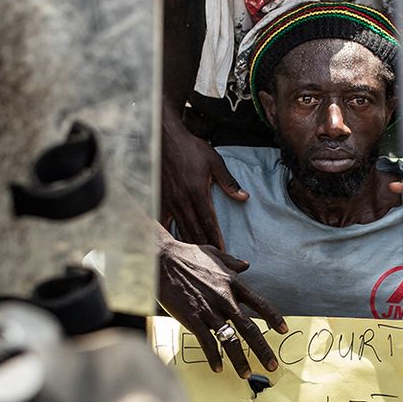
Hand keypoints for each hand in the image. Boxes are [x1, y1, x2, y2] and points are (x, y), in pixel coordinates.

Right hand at [158, 234, 287, 377]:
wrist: (163, 259)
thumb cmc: (187, 255)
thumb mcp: (215, 254)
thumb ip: (232, 262)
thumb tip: (246, 264)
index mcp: (233, 283)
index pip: (260, 304)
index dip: (274, 318)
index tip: (284, 330)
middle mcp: (225, 299)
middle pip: (249, 329)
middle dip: (263, 350)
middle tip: (273, 366)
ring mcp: (209, 310)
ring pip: (229, 340)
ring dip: (240, 360)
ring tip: (247, 374)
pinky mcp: (192, 318)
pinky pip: (206, 343)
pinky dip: (213, 357)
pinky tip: (217, 368)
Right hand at [161, 112, 246, 251]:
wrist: (164, 138)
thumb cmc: (191, 148)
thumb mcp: (214, 161)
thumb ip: (229, 182)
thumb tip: (244, 197)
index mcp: (198, 192)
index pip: (209, 222)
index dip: (216, 240)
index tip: (224, 253)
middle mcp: (182, 200)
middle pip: (194, 231)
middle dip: (204, 249)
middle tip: (212, 263)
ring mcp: (168, 201)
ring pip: (178, 229)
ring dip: (188, 245)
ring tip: (195, 260)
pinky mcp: (157, 199)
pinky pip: (161, 221)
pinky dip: (166, 234)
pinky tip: (170, 246)